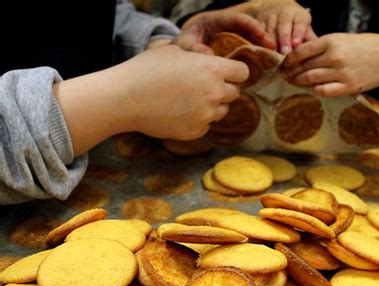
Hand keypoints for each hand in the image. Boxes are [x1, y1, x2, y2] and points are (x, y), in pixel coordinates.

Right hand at [119, 45, 249, 139]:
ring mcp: (206, 115)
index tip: (228, 74)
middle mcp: (214, 93)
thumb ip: (198, 53)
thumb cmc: (146, 69)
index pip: (243, 72)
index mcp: (212, 69)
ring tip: (189, 100)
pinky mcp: (196, 131)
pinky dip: (198, 120)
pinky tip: (179, 113)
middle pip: (235, 93)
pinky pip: (206, 125)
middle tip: (202, 87)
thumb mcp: (174, 50)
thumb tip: (212, 56)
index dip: (235, 72)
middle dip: (222, 89)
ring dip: (212, 105)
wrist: (125, 98)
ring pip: (222, 111)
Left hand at [173, 11, 275, 54]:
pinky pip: (244, 50)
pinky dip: (254, 56)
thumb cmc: (178, 51)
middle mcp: (222, 29)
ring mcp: (227, 40)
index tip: (261, 34)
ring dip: (260, 46)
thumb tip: (208, 54)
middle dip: (260, 35)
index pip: (234, 19)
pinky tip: (262, 64)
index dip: (250, 25)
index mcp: (211, 22)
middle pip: (245, 28)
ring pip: (247, 39)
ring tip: (271, 56)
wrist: (174, 63)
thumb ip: (193, 49)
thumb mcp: (183, 48)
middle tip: (272, 46)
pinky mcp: (229, 51)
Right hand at [256, 0, 315, 53]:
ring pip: (270, 30)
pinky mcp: (258, 22)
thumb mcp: (305, 28)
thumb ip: (309, 40)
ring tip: (273, 57)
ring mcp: (270, 17)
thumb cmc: (295, 24)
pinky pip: (258, 32)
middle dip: (284, 40)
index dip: (298, 33)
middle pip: (283, 26)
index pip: (300, 23)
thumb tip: (317, 55)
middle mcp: (284, 13)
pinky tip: (262, 54)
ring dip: (271, 44)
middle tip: (285, 53)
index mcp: (299, 15)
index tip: (297, 44)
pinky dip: (259, 43)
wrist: (276, 7)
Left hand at [283, 33, 378, 95]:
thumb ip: (322, 47)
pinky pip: (323, 90)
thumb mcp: (342, 39)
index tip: (284, 64)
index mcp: (331, 41)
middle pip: (303, 66)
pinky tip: (314, 88)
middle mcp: (334, 56)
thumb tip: (298, 56)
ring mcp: (341, 72)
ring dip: (299, 81)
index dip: (289, 59)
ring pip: (310, 79)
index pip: (301, 51)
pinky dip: (315, 89)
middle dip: (291, 72)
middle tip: (285, 75)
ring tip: (294, 82)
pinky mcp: (348, 86)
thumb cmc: (364, 47)